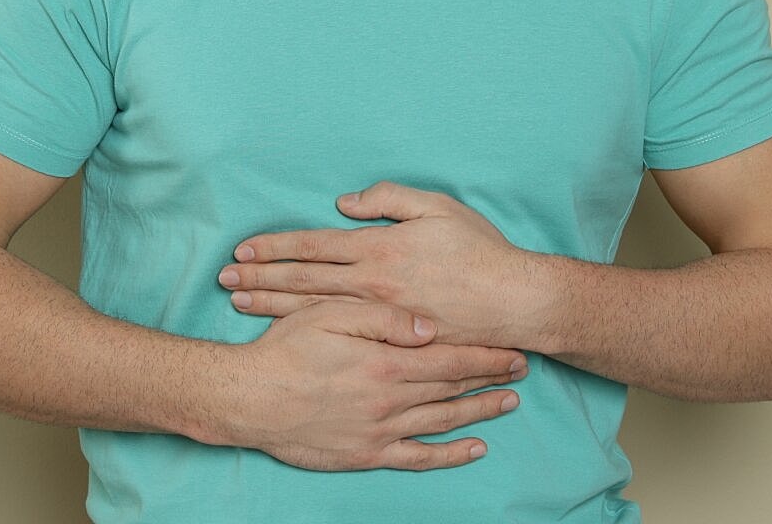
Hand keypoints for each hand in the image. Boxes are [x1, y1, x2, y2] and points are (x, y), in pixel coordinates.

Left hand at [219, 181, 547, 347]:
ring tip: (239, 304)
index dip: (275, 249)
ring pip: (312, 310)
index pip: (313, 247)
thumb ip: (389, 199)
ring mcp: (378, 315)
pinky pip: (339, 335)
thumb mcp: (436, 207)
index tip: (243, 252)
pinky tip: (284, 333)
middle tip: (224, 280)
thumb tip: (345, 203)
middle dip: (260, 279)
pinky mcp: (389, 339)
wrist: (512, 302)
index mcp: (379, 248)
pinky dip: (305, 331)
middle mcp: (371, 283)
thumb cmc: (478, 251)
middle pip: (302, 281)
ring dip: (272, 306)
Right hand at [220, 300, 525, 470]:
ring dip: (480, 411)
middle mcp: (392, 400)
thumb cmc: (287, 350)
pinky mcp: (368, 454)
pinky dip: (450, 454)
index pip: (450, 356)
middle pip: (453, 387)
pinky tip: (475, 448)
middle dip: (490, 377)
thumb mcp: (332, 314)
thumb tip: (431, 328)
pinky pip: (419, 458)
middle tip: (521, 369)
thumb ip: (386, 319)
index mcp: (387, 362)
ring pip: (444, 420)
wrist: (250, 399)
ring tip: (508, 402)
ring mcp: (382, 430)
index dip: (486, 353)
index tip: (514, 349)